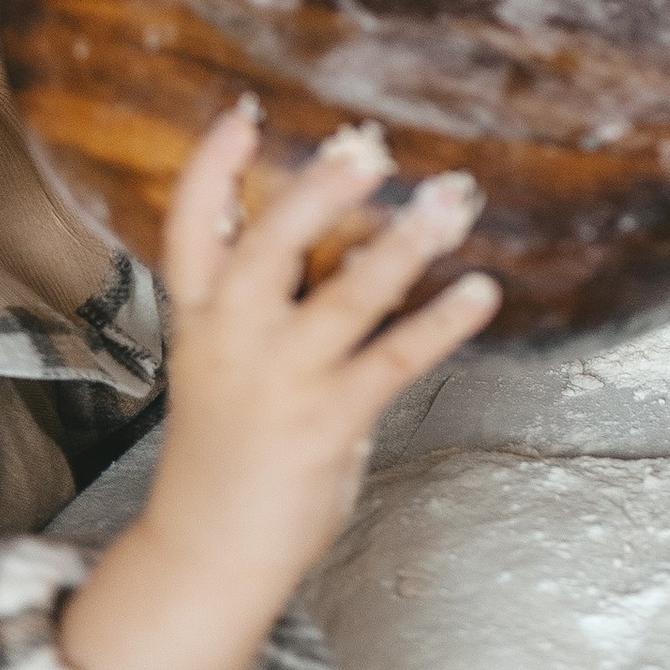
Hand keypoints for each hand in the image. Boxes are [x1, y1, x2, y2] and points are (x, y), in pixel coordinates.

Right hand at [59, 107, 496, 669]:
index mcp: (200, 317)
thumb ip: (268, 292)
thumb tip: (349, 209)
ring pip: (346, 299)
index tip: (244, 114)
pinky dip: (441, 322)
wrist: (208, 555)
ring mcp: (283, 382)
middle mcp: (235, 340)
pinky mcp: (329, 422)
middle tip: (365, 152)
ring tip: (450, 202)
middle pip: (268, 250)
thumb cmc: (227, 443)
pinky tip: (480, 291)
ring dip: (403, 247)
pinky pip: (394, 361)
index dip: (211, 169)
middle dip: (316, 196)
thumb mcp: (222, 356)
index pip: (189, 230)